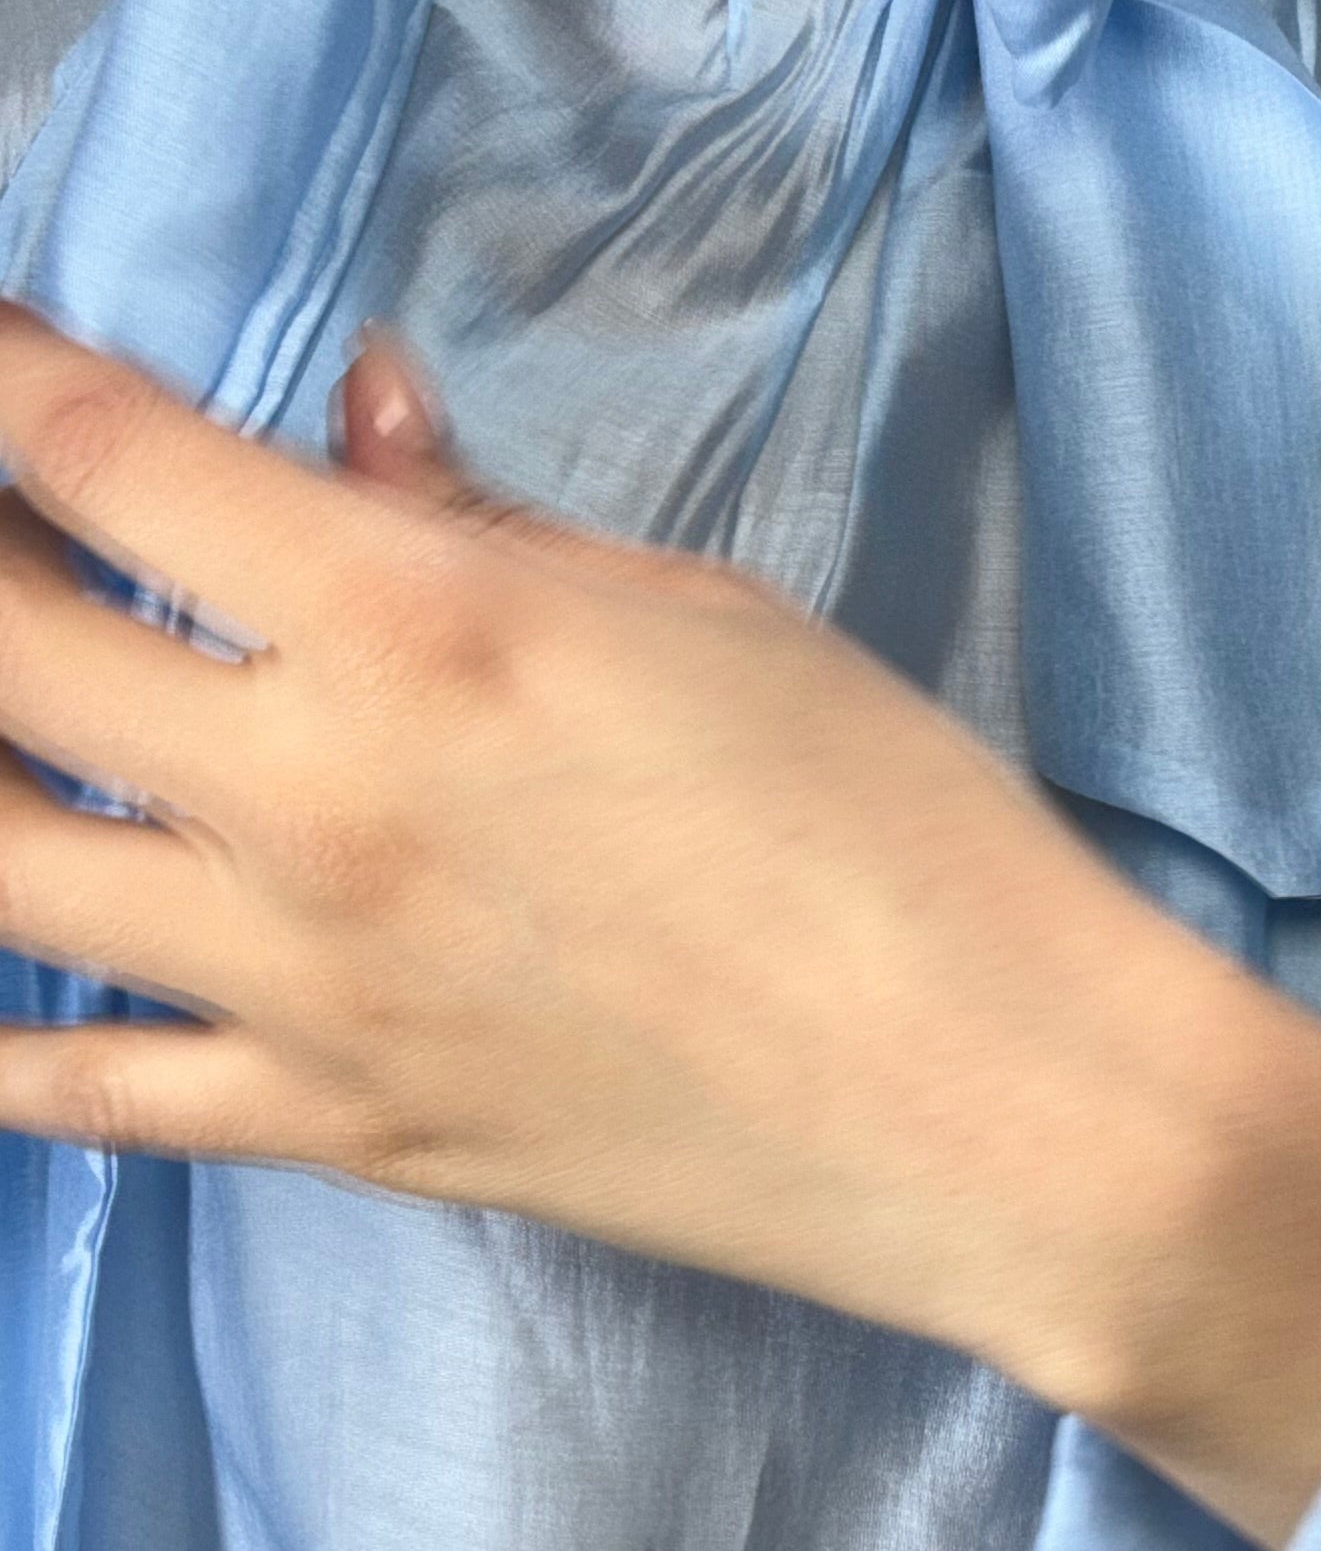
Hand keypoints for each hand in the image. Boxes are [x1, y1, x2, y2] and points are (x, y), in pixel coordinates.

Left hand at [0, 305, 1320, 1546]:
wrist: (991, 1106)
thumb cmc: (889, 822)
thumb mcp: (695, 613)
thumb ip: (476, 519)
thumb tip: (347, 419)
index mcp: (416, 629)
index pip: (108, 458)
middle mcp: (309, 804)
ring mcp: (296, 990)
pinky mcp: (329, 1130)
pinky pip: (85, 1091)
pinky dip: (1, 1035)